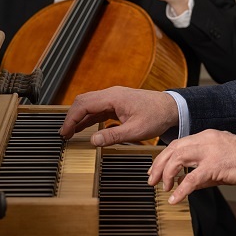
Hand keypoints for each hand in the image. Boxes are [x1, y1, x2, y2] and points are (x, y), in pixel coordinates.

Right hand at [59, 86, 177, 144]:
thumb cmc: (156, 116)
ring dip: (79, 118)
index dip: (71, 119)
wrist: (171, 108)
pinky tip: (85, 129)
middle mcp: (111, 94)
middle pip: (83, 102)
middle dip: (71, 117)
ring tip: (70, 133)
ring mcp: (114, 98)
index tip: (64, 132)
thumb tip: (93, 140)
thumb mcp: (136, 131)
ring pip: (89, 104)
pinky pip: (98, 109)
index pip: (84, 105)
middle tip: (64, 134)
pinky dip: (88, 118)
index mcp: (113, 98)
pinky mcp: (117, 103)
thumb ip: (113, 136)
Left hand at [148, 129, 235, 203]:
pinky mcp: (215, 166)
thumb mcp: (221, 160)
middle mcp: (206, 140)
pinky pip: (192, 178)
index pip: (179, 143)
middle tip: (152, 179)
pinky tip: (175, 198)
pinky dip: (180, 189)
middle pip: (174, 148)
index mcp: (207, 136)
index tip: (157, 169)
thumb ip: (203, 169)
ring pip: (178, 158)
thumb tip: (188, 182)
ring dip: (167, 174)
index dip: (164, 156)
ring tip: (164, 187)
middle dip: (160, 164)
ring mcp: (210, 151)